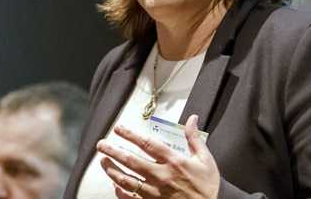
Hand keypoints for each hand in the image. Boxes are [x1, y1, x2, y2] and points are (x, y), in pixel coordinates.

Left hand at [96, 114, 219, 197]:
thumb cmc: (208, 187)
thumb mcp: (205, 159)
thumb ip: (194, 138)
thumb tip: (192, 119)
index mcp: (174, 161)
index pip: (147, 144)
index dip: (130, 135)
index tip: (118, 128)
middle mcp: (162, 176)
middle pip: (131, 161)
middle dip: (113, 151)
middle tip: (102, 144)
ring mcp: (155, 192)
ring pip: (127, 180)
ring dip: (112, 170)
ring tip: (103, 162)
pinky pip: (131, 198)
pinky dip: (121, 191)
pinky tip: (115, 185)